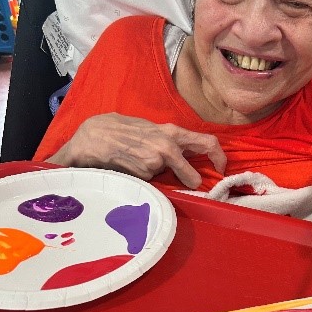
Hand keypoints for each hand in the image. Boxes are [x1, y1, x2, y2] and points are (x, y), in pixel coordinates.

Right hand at [48, 113, 226, 188]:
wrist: (90, 138)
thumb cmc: (116, 128)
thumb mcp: (146, 127)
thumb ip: (165, 139)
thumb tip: (182, 153)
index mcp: (170, 132)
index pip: (206, 142)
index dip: (219, 157)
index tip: (220, 168)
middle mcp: (167, 149)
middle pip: (192, 171)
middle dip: (194, 180)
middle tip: (194, 184)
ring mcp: (155, 165)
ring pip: (165, 176)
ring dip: (156, 174)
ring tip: (136, 162)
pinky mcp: (143, 178)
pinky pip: (149, 182)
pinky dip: (142, 178)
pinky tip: (128, 167)